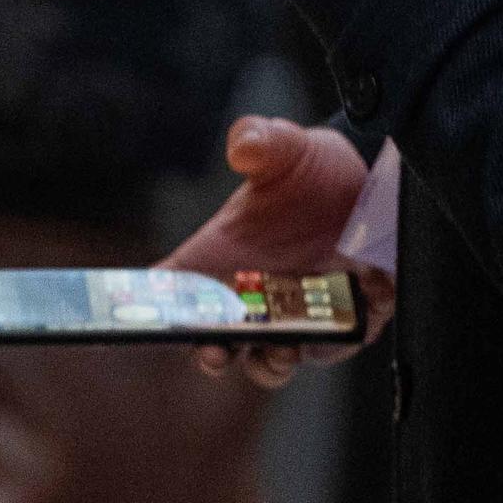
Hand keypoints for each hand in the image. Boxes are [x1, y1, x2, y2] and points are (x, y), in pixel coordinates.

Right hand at [161, 115, 393, 386]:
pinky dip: (331, 342)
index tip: (126, 326)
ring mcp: (295, 318)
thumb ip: (261, 140)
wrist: (375, 183)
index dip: (144, 313)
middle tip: (215, 350)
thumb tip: (244, 146)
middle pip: (214, 343)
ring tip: (280, 349)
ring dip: (270, 362)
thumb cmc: (313, 169)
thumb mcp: (287, 146)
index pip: (171, 291)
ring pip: (270, 361)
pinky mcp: (342, 324)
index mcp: (220, 258)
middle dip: (210, 353)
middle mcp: (252, 297)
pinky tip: (336, 325)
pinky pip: (332, 346)